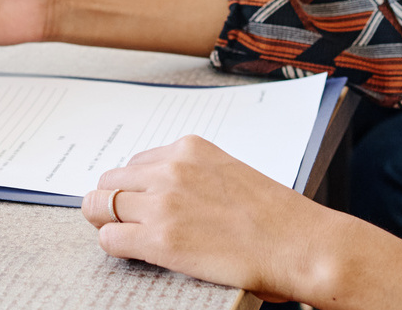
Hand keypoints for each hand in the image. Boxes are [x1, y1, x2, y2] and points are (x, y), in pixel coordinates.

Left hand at [81, 136, 335, 302]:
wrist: (301, 245)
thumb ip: (195, 177)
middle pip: (111, 180)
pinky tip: (132, 252)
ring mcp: (162, 203)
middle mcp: (170, 169)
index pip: (136, 162)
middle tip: (121, 221)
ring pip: (101, 205)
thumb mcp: (230, 175)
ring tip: (123, 236)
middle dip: (112, 201)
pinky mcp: (160, 240)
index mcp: (189, 149)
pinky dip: (115, 245)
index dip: (133, 186)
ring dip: (108, 221)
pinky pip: (110, 238)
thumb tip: (172, 194)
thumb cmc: (277, 217)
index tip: (136, 200)